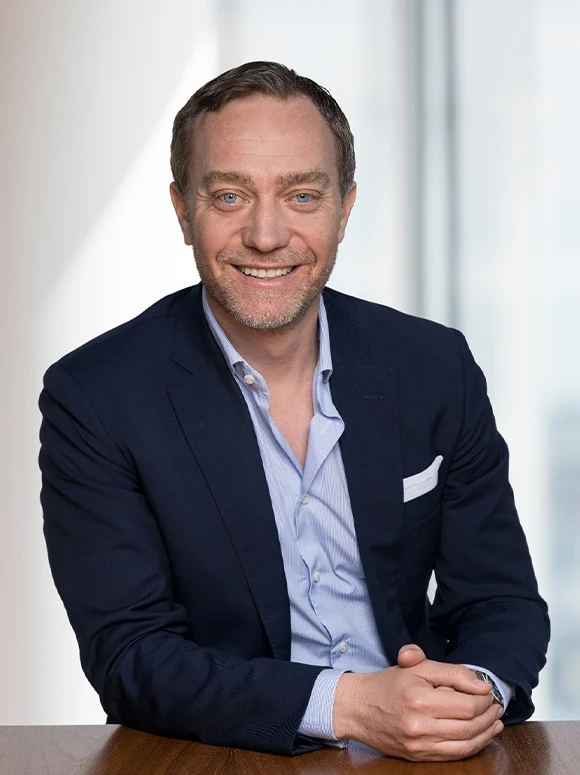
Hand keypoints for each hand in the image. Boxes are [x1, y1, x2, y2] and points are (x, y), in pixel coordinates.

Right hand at [333, 644, 502, 761]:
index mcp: (419, 700)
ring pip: (465, 745)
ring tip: (495, 723)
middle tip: (497, 707)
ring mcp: (419, 745)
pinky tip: (480, 736)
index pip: (466, 705)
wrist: (358, 707)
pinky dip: (472, 747)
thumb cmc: (388, 684)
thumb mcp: (416, 666)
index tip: (490, 694)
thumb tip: (481, 686)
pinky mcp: (418, 757)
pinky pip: (453, 756)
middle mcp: (420, 726)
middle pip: (469, 726)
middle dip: (489, 717)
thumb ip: (451, 672)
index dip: (484, 701)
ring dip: (486, 734)